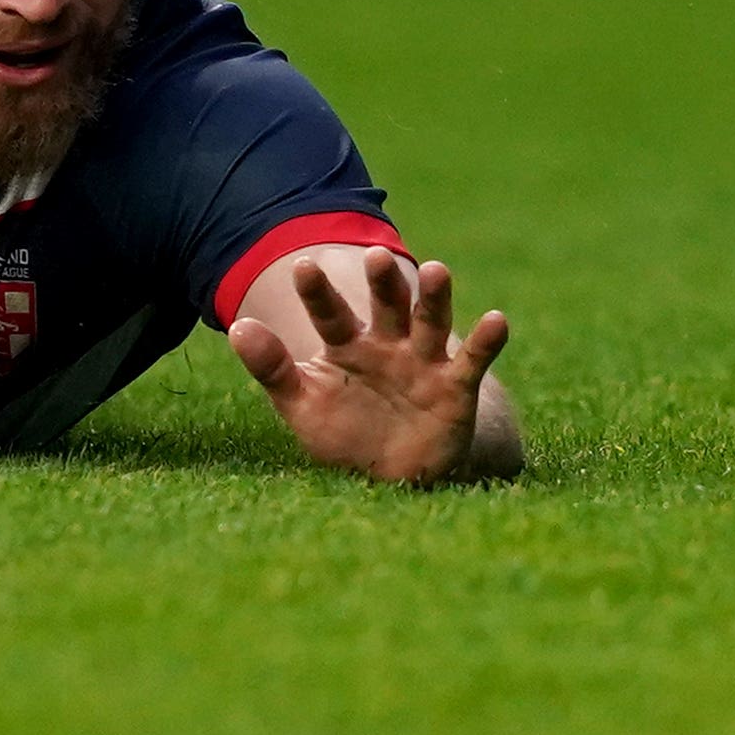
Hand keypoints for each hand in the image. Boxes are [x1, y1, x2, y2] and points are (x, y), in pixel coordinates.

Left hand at [228, 247, 507, 485]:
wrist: (388, 479)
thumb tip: (236, 326)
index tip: (302, 267)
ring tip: (438, 269)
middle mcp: (387, 344)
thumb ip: (272, 367)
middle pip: (386, 305)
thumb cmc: (341, 435)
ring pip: (431, 322)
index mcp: (345, 345)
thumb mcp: (300, 405)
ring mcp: (423, 362)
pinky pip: (473, 361)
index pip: (329, 312)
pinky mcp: (456, 388)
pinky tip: (497, 319)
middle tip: (374, 256)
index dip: (317, 292)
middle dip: (383, 282)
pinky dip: (486, 341)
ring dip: (436, 297)